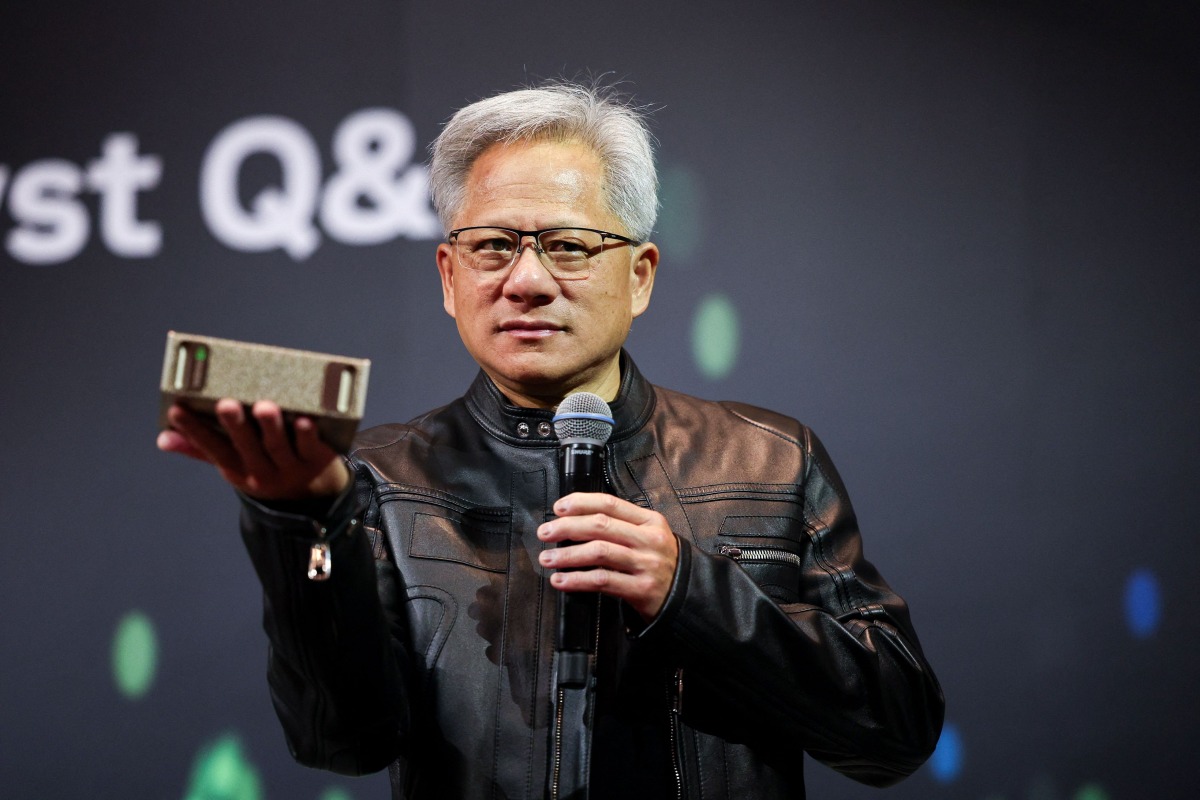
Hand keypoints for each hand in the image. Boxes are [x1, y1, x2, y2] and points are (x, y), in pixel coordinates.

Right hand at [156, 399, 349, 500]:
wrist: (314, 495)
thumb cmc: (266, 466)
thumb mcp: (234, 463)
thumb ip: (202, 449)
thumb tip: (163, 438)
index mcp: (237, 470)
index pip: (212, 449)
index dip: (194, 431)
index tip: (177, 409)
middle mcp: (262, 472)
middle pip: (247, 447)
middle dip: (235, 426)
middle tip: (226, 404)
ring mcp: (291, 468)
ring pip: (279, 447)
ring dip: (271, 427)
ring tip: (264, 407)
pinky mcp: (318, 461)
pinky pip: (312, 448)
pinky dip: (308, 435)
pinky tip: (305, 420)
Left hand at [536, 493, 678, 620]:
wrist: (689, 596)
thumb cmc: (662, 564)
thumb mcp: (651, 536)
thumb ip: (623, 526)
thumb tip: (577, 521)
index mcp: (649, 521)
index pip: (610, 504)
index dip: (581, 503)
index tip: (558, 508)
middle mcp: (648, 540)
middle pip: (600, 525)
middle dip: (567, 527)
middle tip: (545, 532)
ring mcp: (645, 564)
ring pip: (598, 552)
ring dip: (566, 555)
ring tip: (547, 558)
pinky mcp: (641, 589)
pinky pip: (602, 581)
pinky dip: (576, 580)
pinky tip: (561, 581)